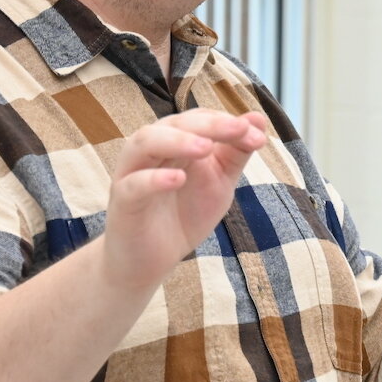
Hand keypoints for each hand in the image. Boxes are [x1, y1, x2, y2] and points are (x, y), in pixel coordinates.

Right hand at [100, 110, 269, 292]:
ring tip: (205, 148)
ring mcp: (132, 174)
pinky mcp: (122, 202)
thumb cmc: (183, 215)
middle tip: (238, 129)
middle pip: (173, 124)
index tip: (256, 134)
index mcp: (174, 142)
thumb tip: (258, 119)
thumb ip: (235, 153)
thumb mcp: (218, 183)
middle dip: (208, 125)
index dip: (226, 122)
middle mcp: (151, 151)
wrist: (149, 262)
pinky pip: (133, 185)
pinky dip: (154, 179)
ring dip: (177, 141)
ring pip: (146, 143)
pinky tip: (178, 179)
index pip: (198, 119)